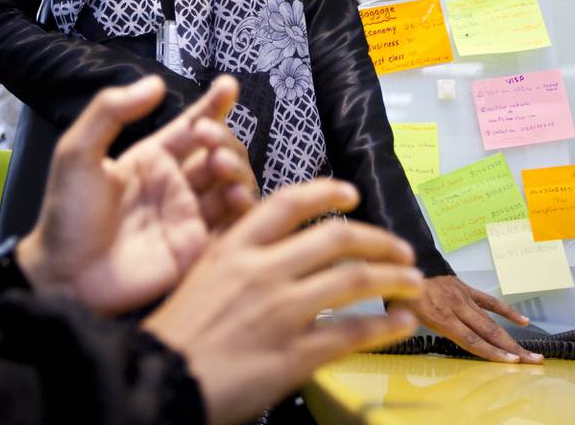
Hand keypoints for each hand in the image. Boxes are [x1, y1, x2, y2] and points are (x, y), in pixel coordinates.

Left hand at [16, 75, 254, 315]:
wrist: (63, 275)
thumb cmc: (66, 214)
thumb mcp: (77, 152)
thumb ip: (109, 111)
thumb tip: (156, 81)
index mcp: (152, 159)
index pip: (192, 125)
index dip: (213, 105)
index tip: (228, 86)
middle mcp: (176, 185)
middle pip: (220, 153)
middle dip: (225, 139)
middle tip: (209, 140)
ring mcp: (189, 216)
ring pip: (233, 185)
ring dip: (238, 169)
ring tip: (221, 165)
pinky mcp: (197, 249)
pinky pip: (234, 226)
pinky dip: (245, 209)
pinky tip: (236, 196)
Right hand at [144, 179, 423, 424]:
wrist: (161, 382)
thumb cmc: (178, 332)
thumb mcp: (202, 274)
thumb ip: (239, 254)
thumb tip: (280, 243)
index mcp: (234, 247)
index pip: (289, 203)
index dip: (326, 192)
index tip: (353, 194)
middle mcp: (261, 271)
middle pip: (336, 238)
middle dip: (379, 241)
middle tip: (402, 250)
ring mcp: (281, 312)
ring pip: (354, 281)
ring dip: (394, 278)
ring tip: (413, 283)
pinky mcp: (294, 354)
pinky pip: (353, 332)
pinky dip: (386, 324)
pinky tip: (401, 322)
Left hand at [390, 275, 542, 363]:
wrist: (406, 262)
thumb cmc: (401, 294)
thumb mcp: (398, 316)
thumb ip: (406, 330)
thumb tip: (405, 339)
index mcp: (440, 316)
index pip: (471, 338)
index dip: (491, 352)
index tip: (510, 362)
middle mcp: (457, 307)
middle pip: (488, 332)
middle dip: (512, 349)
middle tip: (532, 362)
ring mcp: (464, 297)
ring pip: (493, 320)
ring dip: (513, 338)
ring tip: (532, 352)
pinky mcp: (467, 289)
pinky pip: (490, 301)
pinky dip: (507, 311)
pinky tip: (523, 321)